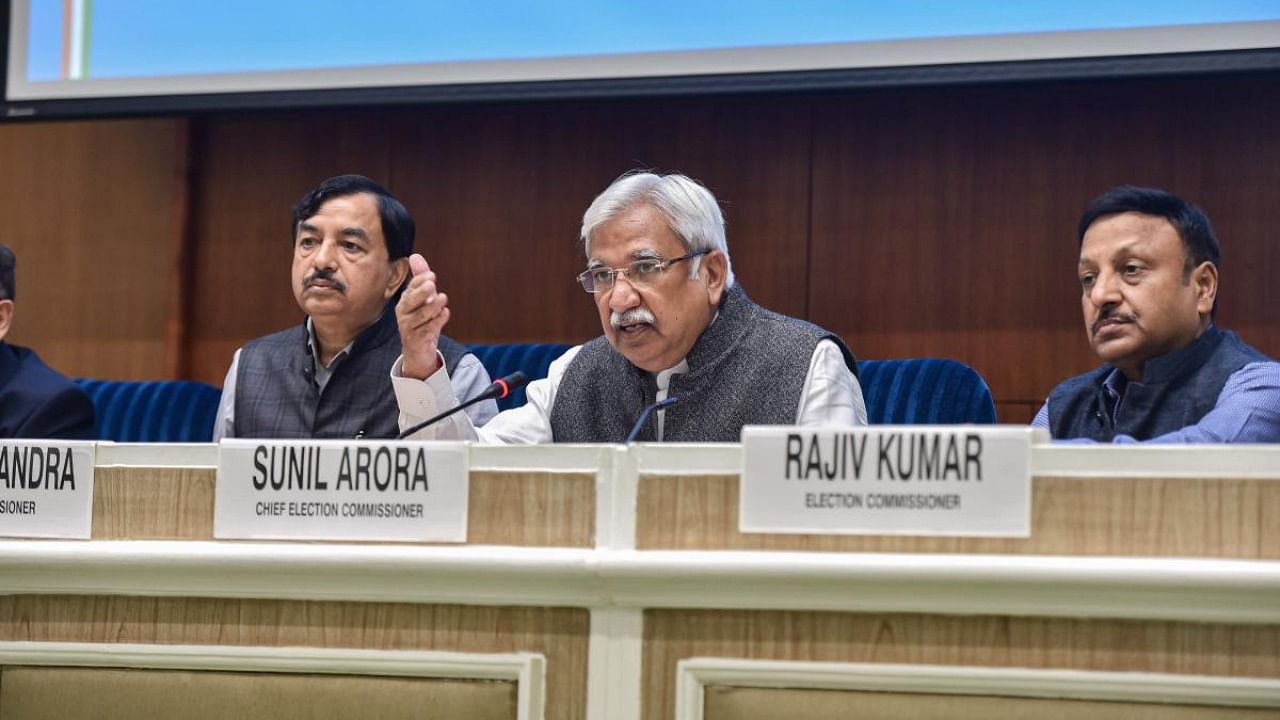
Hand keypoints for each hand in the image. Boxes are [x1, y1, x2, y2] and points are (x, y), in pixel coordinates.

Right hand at [396, 253, 450, 379]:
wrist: (417, 351)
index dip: (419, 282)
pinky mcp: (417, 340)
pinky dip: (437, 321)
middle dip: (421, 292)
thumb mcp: (422, 299)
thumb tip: (415, 256)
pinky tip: (446, 313)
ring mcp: (409, 328)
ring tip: (443, 297)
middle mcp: (404, 314)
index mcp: (404, 302)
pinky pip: (427, 330)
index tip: (431, 275)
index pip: (410, 289)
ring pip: (420, 316)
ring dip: (432, 306)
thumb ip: (420, 279)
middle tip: (433, 283)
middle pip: (410, 301)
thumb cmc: (420, 321)